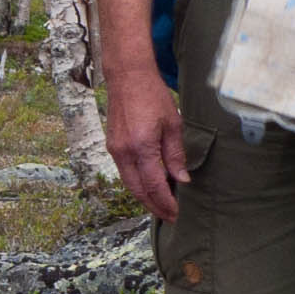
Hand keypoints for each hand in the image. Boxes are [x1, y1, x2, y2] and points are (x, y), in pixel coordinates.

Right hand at [104, 62, 190, 220]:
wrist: (127, 76)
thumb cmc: (153, 95)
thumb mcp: (172, 124)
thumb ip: (176, 155)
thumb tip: (182, 180)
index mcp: (142, 147)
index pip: (155, 185)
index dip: (166, 203)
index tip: (177, 213)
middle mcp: (124, 152)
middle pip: (138, 191)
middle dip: (154, 206)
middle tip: (170, 216)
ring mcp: (115, 150)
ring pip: (129, 184)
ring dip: (145, 198)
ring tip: (161, 205)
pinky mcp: (112, 146)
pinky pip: (124, 172)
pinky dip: (137, 184)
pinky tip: (149, 186)